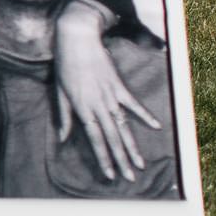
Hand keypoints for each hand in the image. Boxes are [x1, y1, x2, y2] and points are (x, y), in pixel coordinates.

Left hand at [53, 2, 160, 181]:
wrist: (77, 37)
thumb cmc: (65, 64)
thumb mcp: (60, 91)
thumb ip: (64, 116)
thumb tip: (62, 138)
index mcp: (82, 107)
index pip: (95, 139)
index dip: (103, 158)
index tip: (110, 174)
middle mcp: (98, 104)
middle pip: (112, 137)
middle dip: (121, 159)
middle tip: (130, 178)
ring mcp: (110, 94)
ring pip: (124, 125)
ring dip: (132, 146)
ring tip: (140, 164)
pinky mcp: (119, 84)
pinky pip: (133, 103)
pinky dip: (145, 115)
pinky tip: (155, 127)